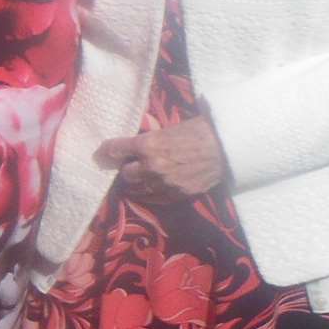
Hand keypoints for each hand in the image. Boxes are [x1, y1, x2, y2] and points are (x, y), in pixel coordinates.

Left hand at [95, 116, 228, 202]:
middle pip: (125, 173)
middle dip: (125, 168)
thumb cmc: (200, 130)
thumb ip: (152, 138)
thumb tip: (139, 141)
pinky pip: (153, 200)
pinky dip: (147, 195)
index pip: (117, 149)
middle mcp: (151, 166)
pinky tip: (147, 191)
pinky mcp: (176, 195)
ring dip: (134, 183)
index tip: (103, 152)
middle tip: (128, 164)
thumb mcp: (171, 128)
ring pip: (137, 189)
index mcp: (148, 144)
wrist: (225, 148)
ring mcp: (163, 183)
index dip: (108, 150)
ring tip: (136, 180)